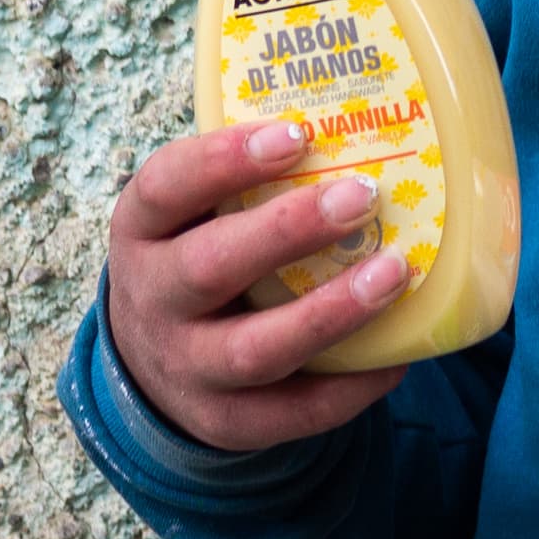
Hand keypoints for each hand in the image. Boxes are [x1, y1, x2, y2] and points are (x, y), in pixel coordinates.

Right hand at [101, 120, 411, 451]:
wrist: (156, 363)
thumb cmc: (201, 253)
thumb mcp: (196, 210)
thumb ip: (250, 173)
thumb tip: (363, 115)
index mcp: (142, 230)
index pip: (166, 187)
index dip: (226, 159)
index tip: (296, 134)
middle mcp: (153, 300)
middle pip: (209, 269)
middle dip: (288, 232)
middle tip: (362, 197)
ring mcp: (186, 369)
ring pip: (253, 350)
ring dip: (329, 313)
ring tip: (393, 272)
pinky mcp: (225, 424)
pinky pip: (290, 413)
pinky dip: (348, 387)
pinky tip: (396, 356)